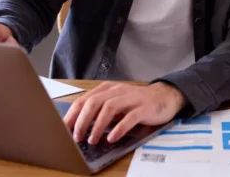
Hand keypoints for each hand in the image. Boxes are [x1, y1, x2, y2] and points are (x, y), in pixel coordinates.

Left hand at [63, 81, 184, 144]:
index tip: (65, 128)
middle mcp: (118, 91)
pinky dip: (119, 128)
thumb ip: (101, 110)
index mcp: (108, 89)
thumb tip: (80, 125)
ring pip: (109, 108)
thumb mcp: (116, 102)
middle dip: (82, 120)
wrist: (165, 96)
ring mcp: (131, 98)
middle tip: (77, 137)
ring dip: (98, 125)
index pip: (85, 99)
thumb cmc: (136, 102)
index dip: (73, 114)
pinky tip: (112, 138)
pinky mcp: (144, 108)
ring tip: (92, 139)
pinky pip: (129, 117)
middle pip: (94, 102)